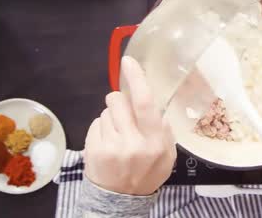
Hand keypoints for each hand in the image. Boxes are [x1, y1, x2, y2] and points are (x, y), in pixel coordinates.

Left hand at [84, 56, 176, 194]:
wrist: (121, 200)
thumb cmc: (148, 172)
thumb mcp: (167, 155)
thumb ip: (163, 130)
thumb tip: (153, 106)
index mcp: (155, 141)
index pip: (145, 103)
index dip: (137, 79)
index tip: (128, 61)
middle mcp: (132, 142)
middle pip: (118, 100)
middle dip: (120, 100)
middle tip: (124, 115)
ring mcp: (110, 146)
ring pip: (106, 111)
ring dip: (111, 117)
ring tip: (117, 134)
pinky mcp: (93, 149)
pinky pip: (95, 123)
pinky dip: (101, 128)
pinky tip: (107, 143)